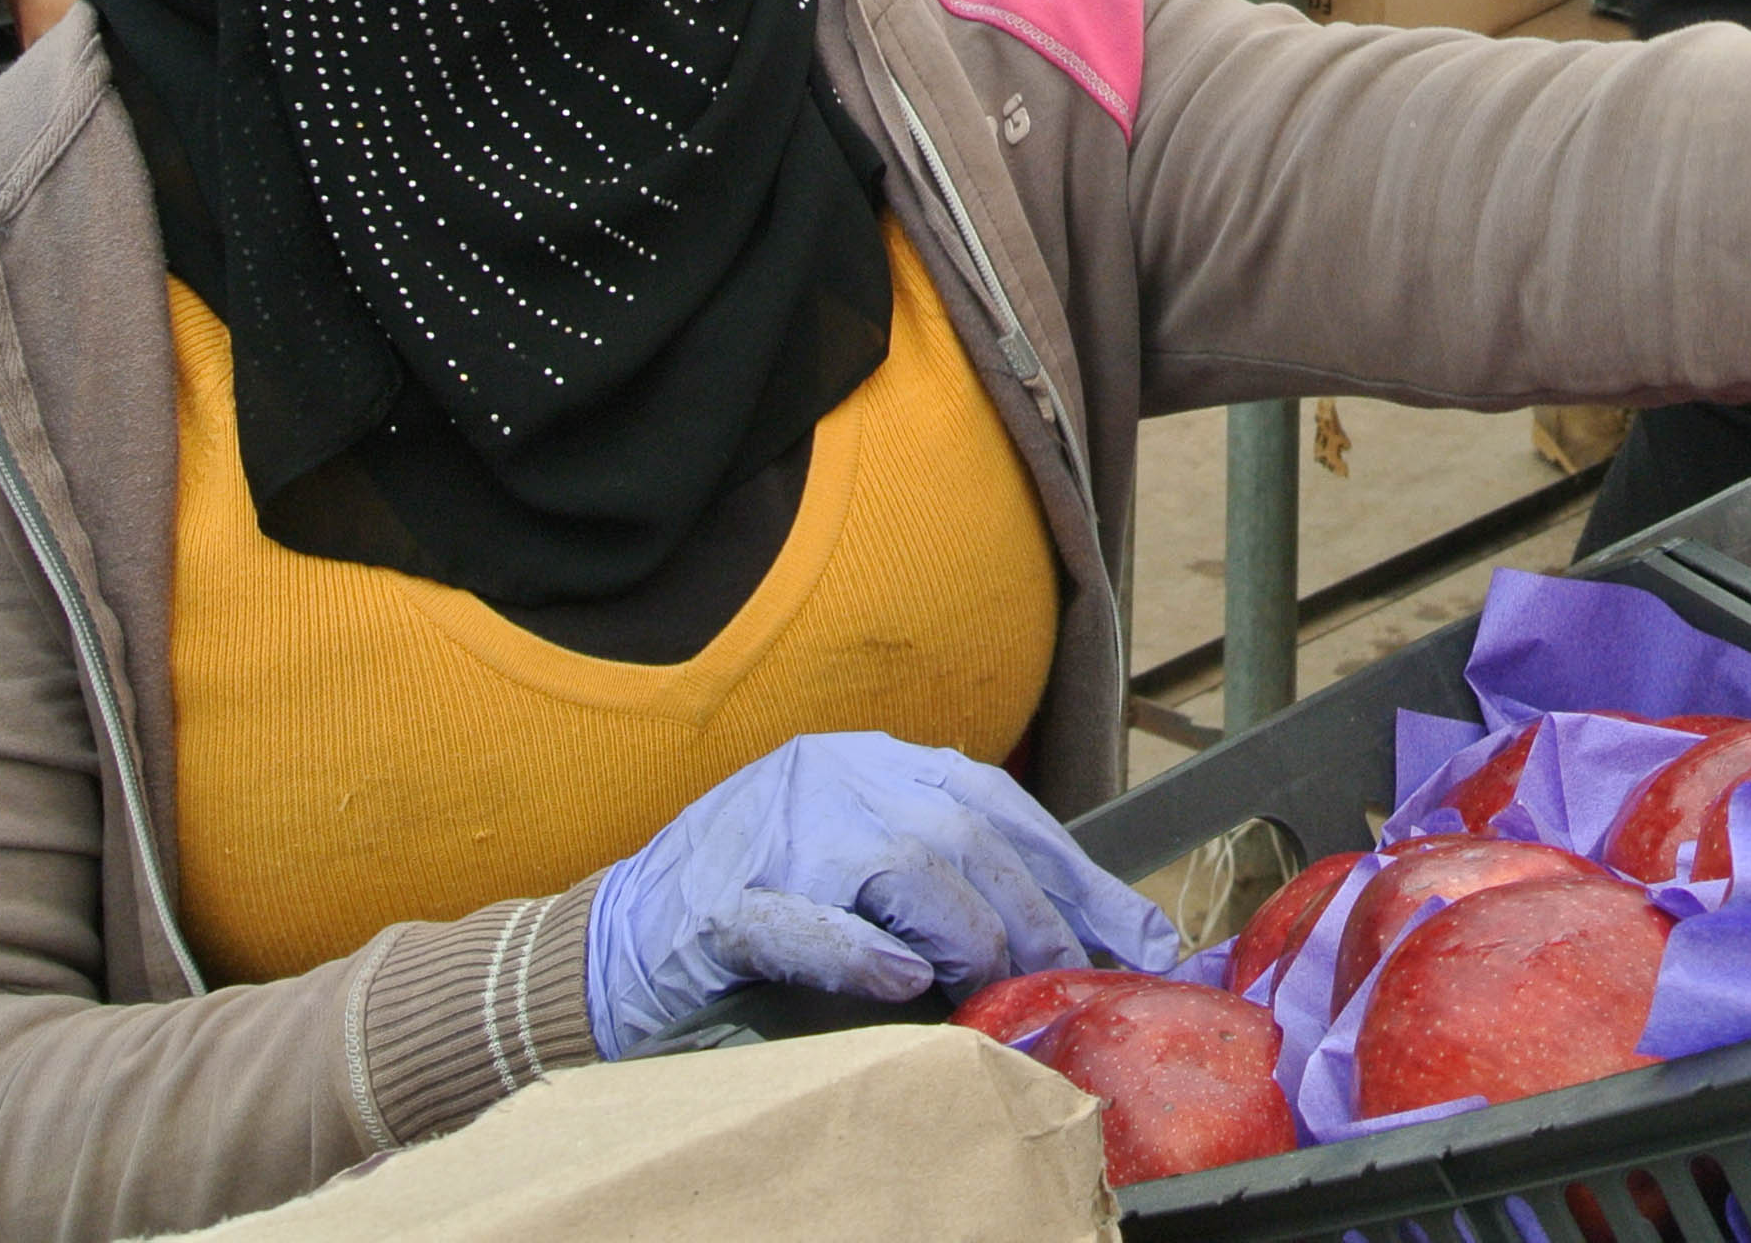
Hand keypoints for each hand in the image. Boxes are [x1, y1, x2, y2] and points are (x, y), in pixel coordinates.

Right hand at [585, 733, 1179, 1058]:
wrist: (606, 949)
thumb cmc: (756, 922)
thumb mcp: (866, 883)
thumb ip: (958, 892)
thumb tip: (1085, 945)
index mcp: (872, 764)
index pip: (1003, 807)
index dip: (1079, 876)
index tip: (1144, 943)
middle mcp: (829, 776)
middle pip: (966, 831)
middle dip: (1037, 913)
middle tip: (1073, 982)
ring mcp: (770, 831)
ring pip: (902, 865)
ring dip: (966, 934)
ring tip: (992, 987)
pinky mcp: (716, 903)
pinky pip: (799, 920)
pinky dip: (858, 950)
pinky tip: (901, 979)